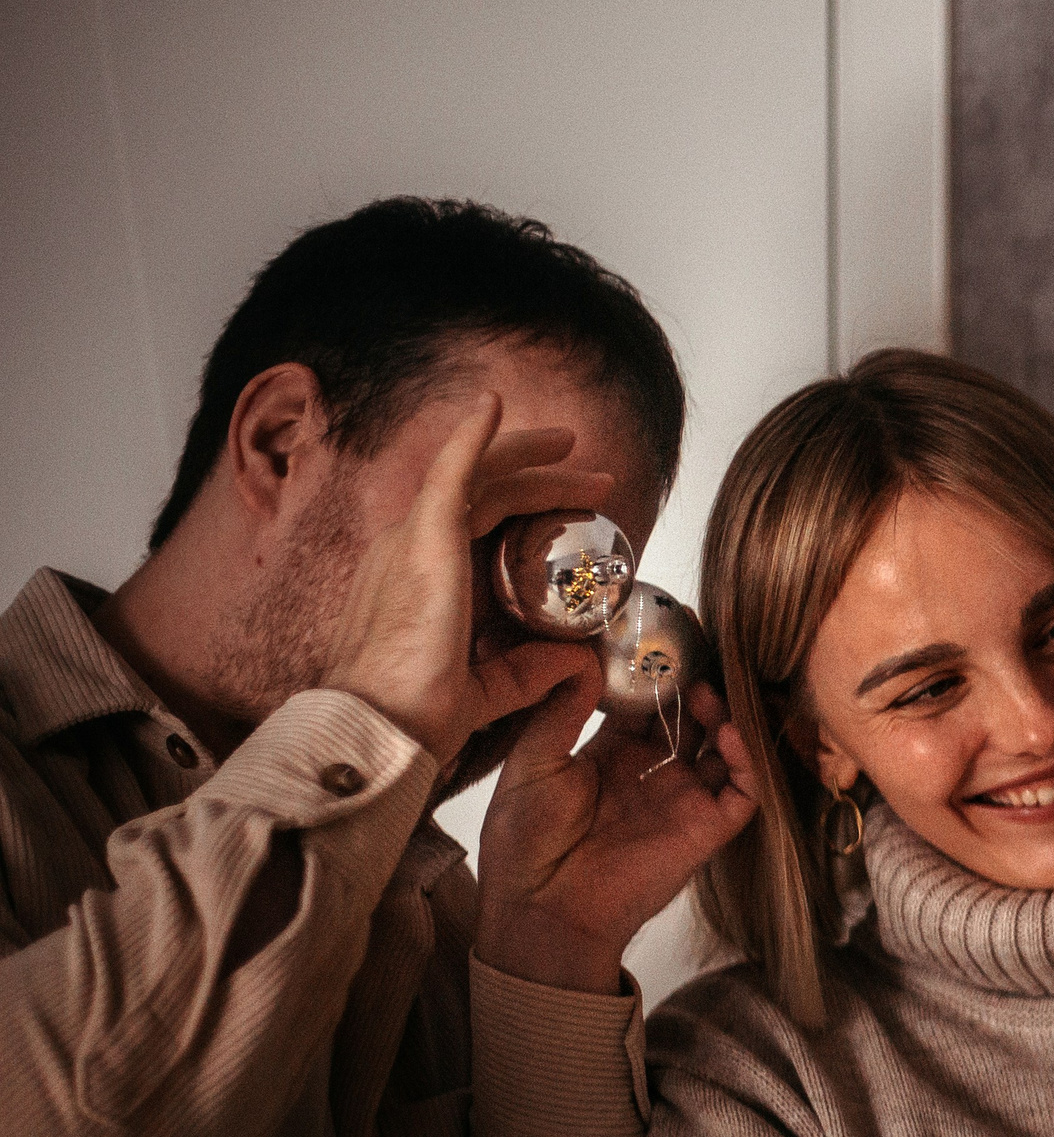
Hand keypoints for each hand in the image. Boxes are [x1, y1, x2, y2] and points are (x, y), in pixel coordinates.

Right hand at [321, 395, 614, 763]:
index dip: (529, 510)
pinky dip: (472, 437)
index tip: (578, 508)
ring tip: (577, 449)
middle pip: (484, 496)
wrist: (378, 732)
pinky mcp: (422, 541)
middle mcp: (408, 553)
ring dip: (531, 461)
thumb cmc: (413, 719)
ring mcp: (410, 542)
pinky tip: (492, 404)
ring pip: (481, 481)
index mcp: (421, 584)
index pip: (479, 528)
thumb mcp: (485, 689)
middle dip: (540, 479)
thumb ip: (525, 672)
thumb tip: (573, 662)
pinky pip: (450, 474)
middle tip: (592, 477)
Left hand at [475, 674, 758, 993]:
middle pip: (689, 718)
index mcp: (609, 756)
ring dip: (723, 715)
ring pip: (723, 747)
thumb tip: (583, 660)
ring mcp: (681, 800)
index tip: (659, 635)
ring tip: (703, 691)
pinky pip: (743, 790)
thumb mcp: (531, 762)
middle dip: (695, 682)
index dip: (655, 672)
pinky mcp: (706, 829)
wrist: (540, 908)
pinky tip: (727, 734)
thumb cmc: (524, 843)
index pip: (645, 703)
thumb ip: (561, 711)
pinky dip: (747, 760)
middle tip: (695, 649)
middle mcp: (651, 774)